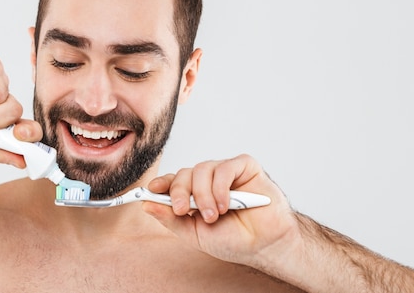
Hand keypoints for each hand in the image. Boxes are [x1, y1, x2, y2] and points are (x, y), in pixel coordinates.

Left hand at [142, 154, 299, 268]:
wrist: (265, 245)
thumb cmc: (234, 240)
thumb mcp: (195, 234)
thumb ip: (172, 219)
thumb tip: (147, 206)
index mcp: (196, 194)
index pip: (174, 182)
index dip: (161, 184)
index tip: (151, 190)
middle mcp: (209, 180)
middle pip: (185, 173)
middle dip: (180, 191)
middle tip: (184, 210)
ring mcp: (226, 172)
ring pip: (203, 169)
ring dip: (204, 194)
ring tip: (213, 215)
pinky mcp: (245, 167)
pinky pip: (225, 168)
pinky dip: (221, 187)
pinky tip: (226, 205)